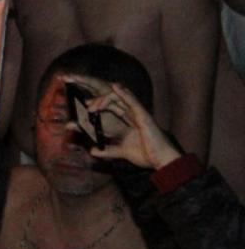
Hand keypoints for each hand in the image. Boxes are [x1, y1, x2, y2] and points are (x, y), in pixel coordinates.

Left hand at [62, 74, 180, 169]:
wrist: (161, 161)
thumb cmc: (147, 155)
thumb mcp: (122, 152)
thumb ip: (108, 150)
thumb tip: (93, 151)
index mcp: (129, 120)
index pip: (111, 107)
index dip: (99, 104)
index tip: (86, 108)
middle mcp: (133, 114)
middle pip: (114, 101)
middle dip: (99, 100)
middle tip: (86, 105)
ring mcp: (139, 114)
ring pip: (120, 98)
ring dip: (105, 98)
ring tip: (93, 104)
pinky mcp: (144, 116)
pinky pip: (133, 101)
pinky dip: (124, 93)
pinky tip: (115, 87)